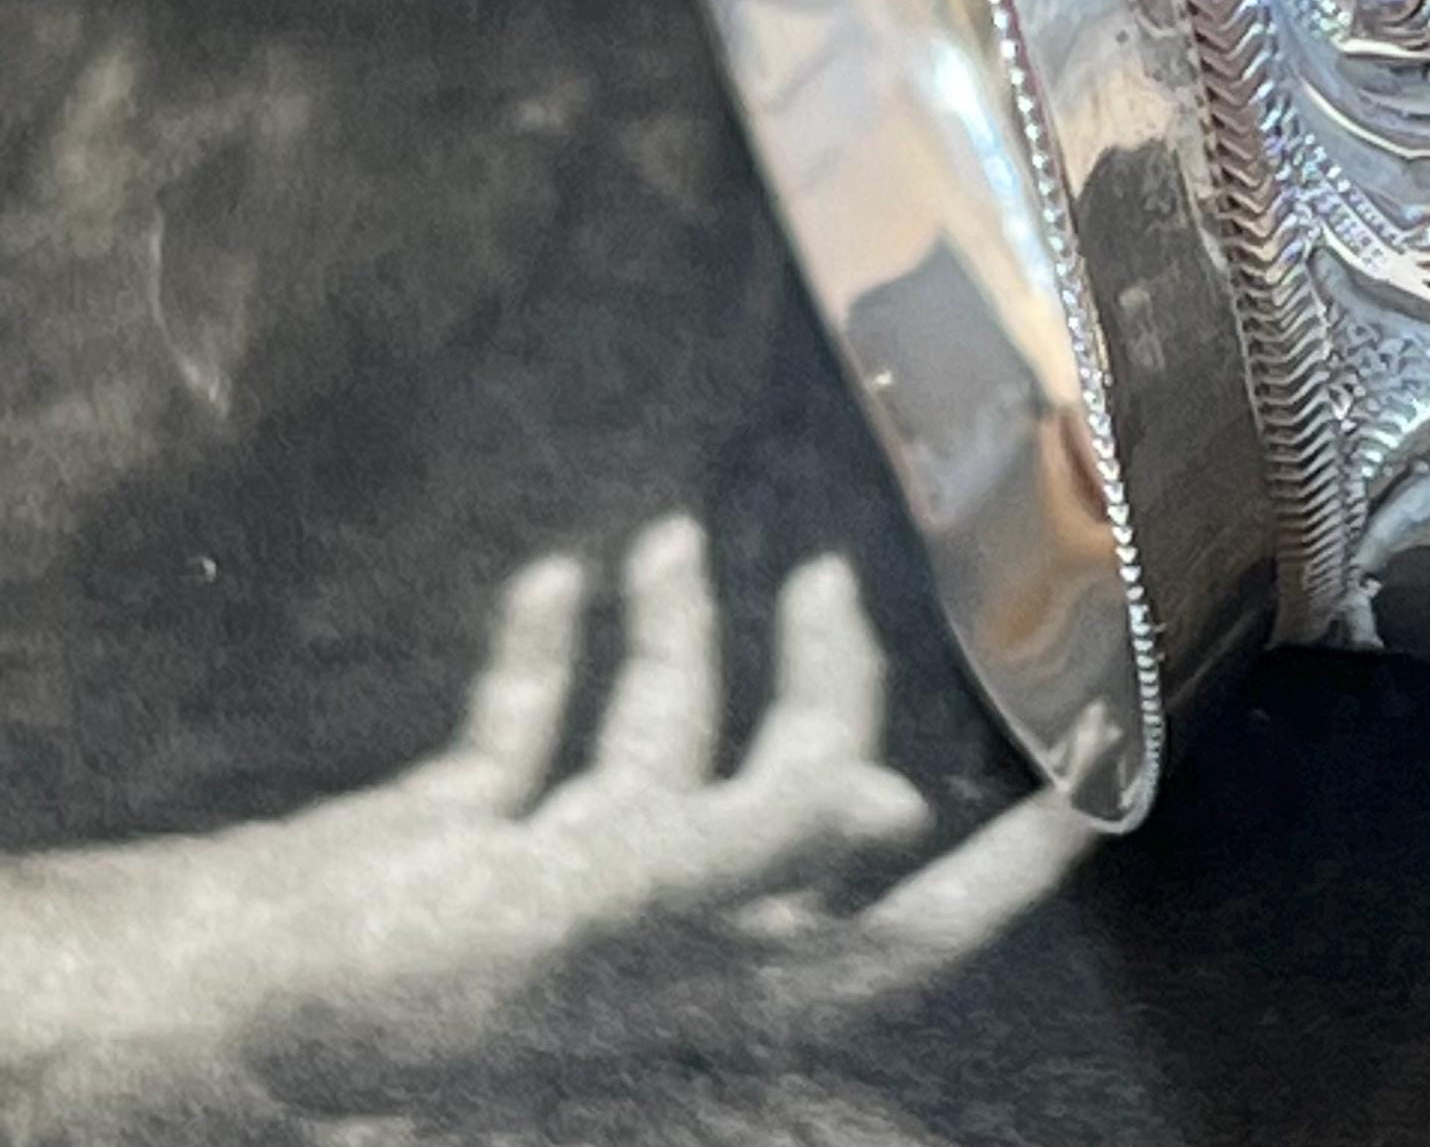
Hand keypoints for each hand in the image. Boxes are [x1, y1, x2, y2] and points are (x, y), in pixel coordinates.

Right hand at [0, 517, 1094, 1135]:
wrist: (224, 994)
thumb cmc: (429, 981)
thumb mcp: (609, 912)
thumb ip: (751, 844)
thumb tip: (889, 800)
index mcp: (733, 963)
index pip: (921, 921)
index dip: (1016, 862)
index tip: (1102, 771)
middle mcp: (672, 921)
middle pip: (789, 783)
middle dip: (816, 676)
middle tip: (825, 573)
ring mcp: (568, 879)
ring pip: (660, 739)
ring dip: (676, 636)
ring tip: (677, 537)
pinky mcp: (475, 838)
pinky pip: (534, 727)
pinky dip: (550, 651)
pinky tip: (560, 574)